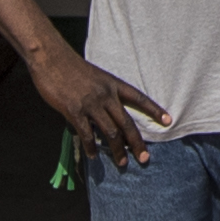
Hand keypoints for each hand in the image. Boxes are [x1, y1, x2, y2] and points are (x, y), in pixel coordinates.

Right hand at [37, 54, 168, 166]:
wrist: (51, 58)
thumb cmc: (70, 66)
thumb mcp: (94, 76)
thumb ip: (102, 94)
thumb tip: (103, 113)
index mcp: (112, 84)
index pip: (138, 98)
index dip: (154, 110)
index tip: (168, 121)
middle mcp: (106, 95)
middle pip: (127, 123)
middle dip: (137, 143)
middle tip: (144, 158)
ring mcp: (91, 104)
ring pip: (111, 132)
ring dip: (117, 151)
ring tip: (122, 163)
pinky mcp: (75, 111)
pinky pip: (87, 134)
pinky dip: (91, 147)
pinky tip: (93, 155)